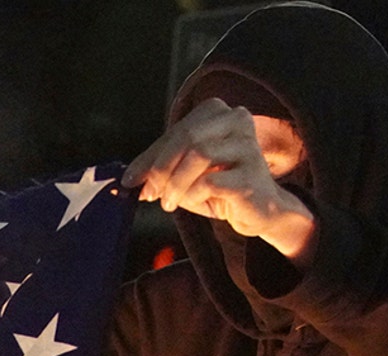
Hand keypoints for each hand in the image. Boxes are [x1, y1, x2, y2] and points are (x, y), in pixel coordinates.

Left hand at [124, 98, 315, 262]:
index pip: (176, 131)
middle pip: (186, 136)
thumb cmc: (220, 188)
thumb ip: (160, 168)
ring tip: (168, 202)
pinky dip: (193, 193)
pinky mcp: (252, 174)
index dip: (149, 157)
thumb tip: (128, 179)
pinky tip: (193, 202)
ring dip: (175, 182)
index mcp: (218, 112)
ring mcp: (248, 145)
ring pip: (199, 154)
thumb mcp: (185, 173)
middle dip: (160, 167)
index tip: (129, 180)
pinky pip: (211, 180)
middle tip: (148, 192)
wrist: (260, 211)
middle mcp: (237, 120)